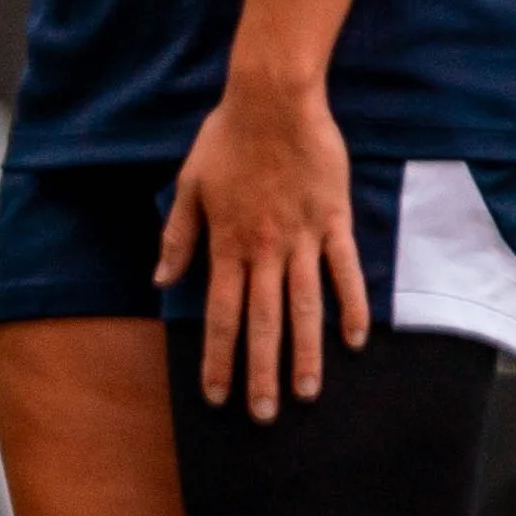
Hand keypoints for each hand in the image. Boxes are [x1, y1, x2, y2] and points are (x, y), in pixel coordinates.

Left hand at [158, 68, 368, 418]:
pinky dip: (352, 306)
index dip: (217, 358)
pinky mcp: (333, 220)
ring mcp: (302, 238)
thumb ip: (177, 238)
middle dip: (261, 373)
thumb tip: (160, 281)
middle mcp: (264, 250)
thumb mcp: (189, 186)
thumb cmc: (226, 139)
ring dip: (306, 353)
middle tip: (264, 415)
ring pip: (305, 307)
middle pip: (262, 322)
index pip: (219, 315)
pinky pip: (345, 271)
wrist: (273, 100)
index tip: (216, 395)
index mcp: (227, 245)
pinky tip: (355, 340)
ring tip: (307, 393)